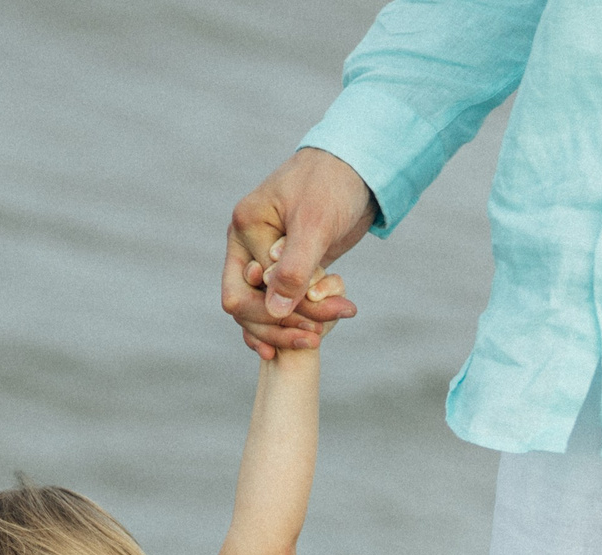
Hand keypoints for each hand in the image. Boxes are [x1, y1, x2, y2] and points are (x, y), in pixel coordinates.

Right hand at [222, 147, 372, 361]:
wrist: (357, 167)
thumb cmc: (333, 185)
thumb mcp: (314, 224)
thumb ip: (294, 268)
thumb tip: (274, 312)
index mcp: (244, 229)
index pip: (243, 292)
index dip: (274, 313)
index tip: (313, 322)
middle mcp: (248, 246)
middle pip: (246, 307)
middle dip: (281, 325)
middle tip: (319, 336)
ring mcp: (264, 258)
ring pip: (261, 309)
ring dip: (289, 327)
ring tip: (322, 336)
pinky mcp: (286, 267)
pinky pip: (277, 304)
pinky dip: (289, 323)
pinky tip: (303, 340)